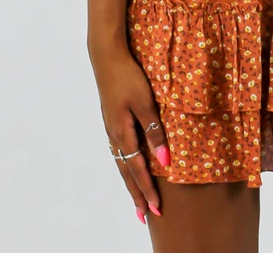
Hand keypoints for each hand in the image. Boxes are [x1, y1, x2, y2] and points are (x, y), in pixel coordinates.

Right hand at [90, 44, 169, 223]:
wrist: (107, 56)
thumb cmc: (129, 77)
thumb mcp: (146, 103)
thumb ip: (154, 132)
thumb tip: (164, 161)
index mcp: (123, 133)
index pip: (137, 170)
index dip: (147, 190)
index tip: (156, 209)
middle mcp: (114, 135)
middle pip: (126, 171)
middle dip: (137, 194)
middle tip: (145, 216)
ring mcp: (111, 127)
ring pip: (121, 162)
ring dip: (130, 182)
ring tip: (136, 199)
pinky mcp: (111, 118)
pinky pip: (118, 150)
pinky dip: (125, 165)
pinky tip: (128, 165)